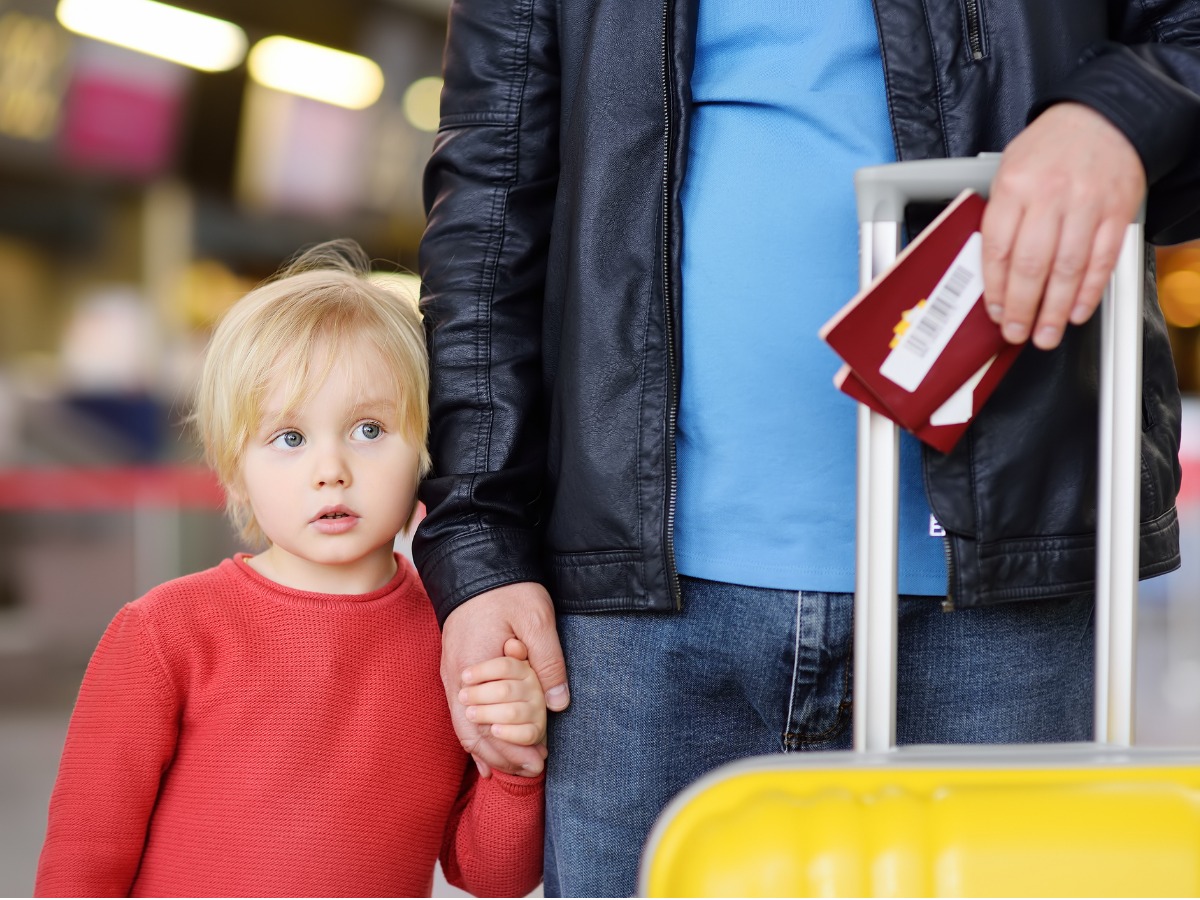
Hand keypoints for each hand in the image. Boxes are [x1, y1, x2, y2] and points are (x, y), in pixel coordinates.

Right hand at [441, 581, 568, 776]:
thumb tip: (558, 705)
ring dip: (489, 750)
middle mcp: (455, 679)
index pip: (487, 727)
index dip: (512, 751)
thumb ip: (548, 661)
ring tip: (517, 768)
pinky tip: (488, 752)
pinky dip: (476, 735)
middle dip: (502, 758)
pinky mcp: (455, 669)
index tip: (539, 764)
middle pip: (473, 734)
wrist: (477, 564)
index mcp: (474, 669)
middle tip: (534, 771)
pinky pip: (461, 713)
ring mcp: (451, 675)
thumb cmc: (508, 590)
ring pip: (464, 727)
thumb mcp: (537, 619)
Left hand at [981, 102, 1145, 349]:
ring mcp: (1086, 204)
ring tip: (1046, 334)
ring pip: (1067, 268)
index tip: (994, 312)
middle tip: (1016, 333)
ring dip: (1055, 309)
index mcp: (1015, 186)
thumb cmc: (1049, 149)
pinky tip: (1077, 311)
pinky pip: (1102, 259)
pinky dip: (1089, 291)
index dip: (995, 288)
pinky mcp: (1117, 211)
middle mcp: (1050, 195)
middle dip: (1022, 308)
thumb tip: (991, 271)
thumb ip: (1001, 216)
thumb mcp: (1009, 170)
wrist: (1103, 116)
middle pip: (1031, 265)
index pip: (998, 248)